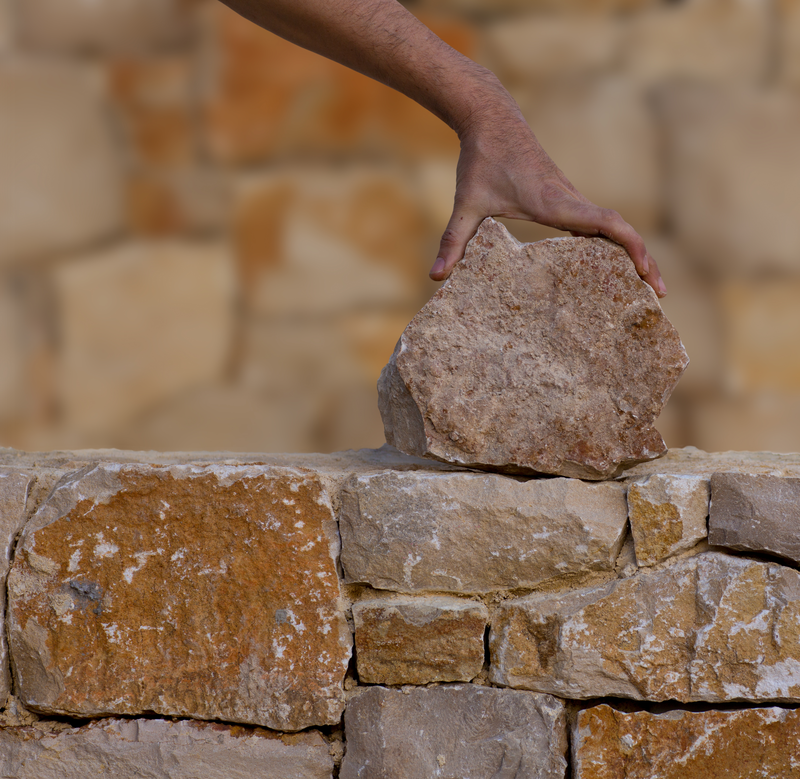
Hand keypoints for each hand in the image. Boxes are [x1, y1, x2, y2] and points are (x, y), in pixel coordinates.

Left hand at [429, 104, 666, 297]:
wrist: (491, 120)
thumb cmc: (481, 160)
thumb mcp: (466, 204)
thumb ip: (453, 242)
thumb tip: (436, 279)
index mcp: (556, 203)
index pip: (608, 225)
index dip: (633, 249)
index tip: (649, 274)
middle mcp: (571, 199)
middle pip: (622, 231)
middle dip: (644, 260)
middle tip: (660, 294)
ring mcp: (571, 198)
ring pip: (614, 226)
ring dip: (633, 252)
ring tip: (646, 285)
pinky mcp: (565, 198)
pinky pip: (597, 223)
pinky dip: (612, 243)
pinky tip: (608, 267)